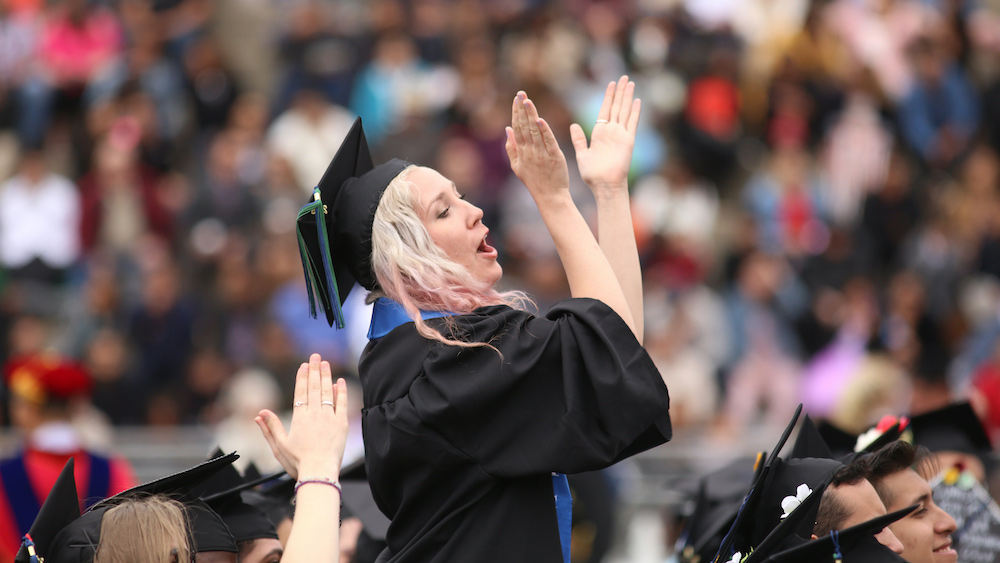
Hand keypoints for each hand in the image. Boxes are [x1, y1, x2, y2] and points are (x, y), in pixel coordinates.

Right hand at [256, 353, 347, 479]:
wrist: (319, 472)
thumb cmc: (298, 462)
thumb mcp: (279, 446)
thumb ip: (270, 428)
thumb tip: (260, 413)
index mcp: (299, 418)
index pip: (301, 392)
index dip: (302, 377)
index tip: (304, 365)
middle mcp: (315, 414)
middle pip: (314, 387)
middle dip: (315, 370)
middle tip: (316, 356)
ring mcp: (329, 418)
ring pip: (328, 392)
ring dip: (327, 376)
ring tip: (326, 363)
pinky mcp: (342, 424)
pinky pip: (342, 404)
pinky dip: (341, 392)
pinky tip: (340, 382)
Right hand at [504, 91, 569, 203]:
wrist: (549, 196)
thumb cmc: (534, 181)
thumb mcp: (517, 166)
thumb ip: (511, 147)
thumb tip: (507, 128)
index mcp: (521, 152)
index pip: (517, 128)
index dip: (516, 112)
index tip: (516, 99)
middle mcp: (530, 151)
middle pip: (524, 127)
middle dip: (521, 109)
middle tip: (520, 93)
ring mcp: (541, 154)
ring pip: (534, 131)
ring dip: (531, 115)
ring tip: (527, 101)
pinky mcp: (554, 157)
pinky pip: (548, 142)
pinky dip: (544, 130)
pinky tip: (540, 119)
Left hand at [570, 76, 640, 193]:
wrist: (604, 185)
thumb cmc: (592, 174)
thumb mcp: (582, 154)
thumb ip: (579, 139)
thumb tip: (573, 125)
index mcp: (600, 133)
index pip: (605, 110)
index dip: (608, 96)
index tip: (611, 84)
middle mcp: (611, 131)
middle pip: (616, 106)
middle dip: (619, 91)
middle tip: (623, 77)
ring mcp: (620, 135)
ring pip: (624, 110)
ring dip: (627, 97)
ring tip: (630, 82)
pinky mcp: (628, 141)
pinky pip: (632, 123)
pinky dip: (635, 112)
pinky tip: (637, 100)